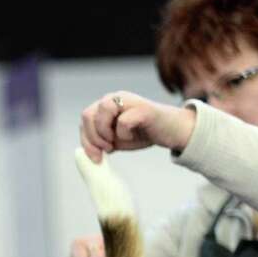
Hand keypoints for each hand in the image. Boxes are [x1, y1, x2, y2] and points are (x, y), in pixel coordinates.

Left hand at [80, 92, 196, 162]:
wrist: (172, 131)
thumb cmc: (144, 134)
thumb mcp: (116, 140)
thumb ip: (101, 140)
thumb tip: (87, 150)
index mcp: (107, 106)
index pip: (85, 119)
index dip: (86, 140)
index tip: (96, 157)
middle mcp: (116, 99)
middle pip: (88, 114)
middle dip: (93, 137)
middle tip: (107, 149)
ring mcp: (129, 100)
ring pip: (102, 110)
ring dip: (104, 132)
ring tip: (116, 142)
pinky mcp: (142, 108)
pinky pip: (123, 121)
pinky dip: (123, 134)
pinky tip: (131, 137)